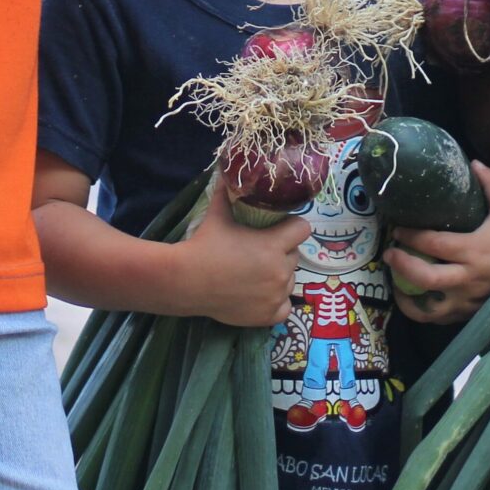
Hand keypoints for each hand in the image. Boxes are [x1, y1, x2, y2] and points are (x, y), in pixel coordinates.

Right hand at [174, 178, 309, 327]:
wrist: (186, 281)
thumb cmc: (204, 245)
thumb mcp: (217, 215)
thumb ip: (227, 193)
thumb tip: (227, 173)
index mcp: (273, 245)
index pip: (303, 229)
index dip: (292, 227)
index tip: (281, 228)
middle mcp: (280, 271)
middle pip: (294, 256)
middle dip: (282, 252)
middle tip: (260, 252)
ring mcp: (275, 295)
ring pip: (290, 281)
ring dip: (279, 276)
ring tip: (257, 274)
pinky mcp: (268, 315)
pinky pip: (285, 307)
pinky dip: (276, 302)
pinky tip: (262, 295)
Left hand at [383, 163, 489, 324]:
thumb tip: (474, 162)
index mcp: (476, 249)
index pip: (435, 244)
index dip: (411, 236)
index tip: (397, 229)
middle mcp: (470, 277)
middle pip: (426, 277)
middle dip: (401, 265)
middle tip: (389, 254)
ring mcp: (469, 300)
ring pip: (429, 307)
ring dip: (406, 296)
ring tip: (395, 280)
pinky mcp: (470, 314)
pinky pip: (440, 319)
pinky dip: (422, 311)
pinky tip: (414, 299)